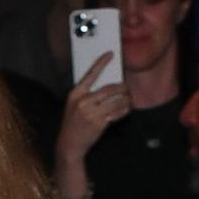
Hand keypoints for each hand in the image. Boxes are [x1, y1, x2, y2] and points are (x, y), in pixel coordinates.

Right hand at [54, 51, 126, 166]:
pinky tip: (126, 109)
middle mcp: (83, 101)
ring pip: (116, 101)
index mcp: (75, 94)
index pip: (90, 74)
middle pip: (109, 88)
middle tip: (126, 88)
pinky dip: (124, 110)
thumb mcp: (74, 105)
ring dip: (126, 99)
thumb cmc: (73, 123)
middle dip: (122, 87)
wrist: (69, 143)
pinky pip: (117, 113)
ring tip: (129, 99)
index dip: (101, 63)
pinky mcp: (99, 123)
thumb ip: (86, 95)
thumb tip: (106, 85)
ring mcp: (91, 112)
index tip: (110, 54)